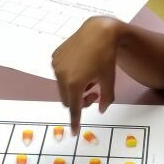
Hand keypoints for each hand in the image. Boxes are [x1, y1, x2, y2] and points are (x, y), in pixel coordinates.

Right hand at [52, 16, 122, 133]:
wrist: (99, 30)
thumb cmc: (107, 56)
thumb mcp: (109, 80)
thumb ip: (106, 98)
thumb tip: (101, 109)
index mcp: (75, 84)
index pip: (74, 109)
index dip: (75, 121)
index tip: (74, 132)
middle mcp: (61, 76)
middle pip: (68, 99)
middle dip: (80, 101)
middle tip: (95, 93)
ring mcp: (56, 65)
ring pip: (63, 87)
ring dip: (74, 89)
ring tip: (89, 77)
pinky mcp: (55, 56)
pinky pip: (60, 74)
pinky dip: (69, 77)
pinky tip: (82, 66)